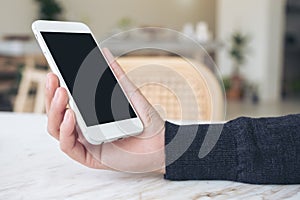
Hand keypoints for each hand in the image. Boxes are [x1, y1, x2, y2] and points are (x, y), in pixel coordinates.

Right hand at [46, 49, 164, 172]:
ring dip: (56, 110)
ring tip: (62, 92)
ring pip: (57, 128)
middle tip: (53, 77)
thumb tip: (104, 51)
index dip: (57, 86)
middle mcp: (84, 127)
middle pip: (57, 112)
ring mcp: (85, 141)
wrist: (162, 143)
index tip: (54, 69)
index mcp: (90, 113)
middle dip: (52, 95)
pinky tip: (71, 116)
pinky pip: (68, 146)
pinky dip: (66, 131)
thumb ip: (116, 75)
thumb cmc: (147, 121)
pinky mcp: (89, 156)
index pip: (67, 100)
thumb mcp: (129, 94)